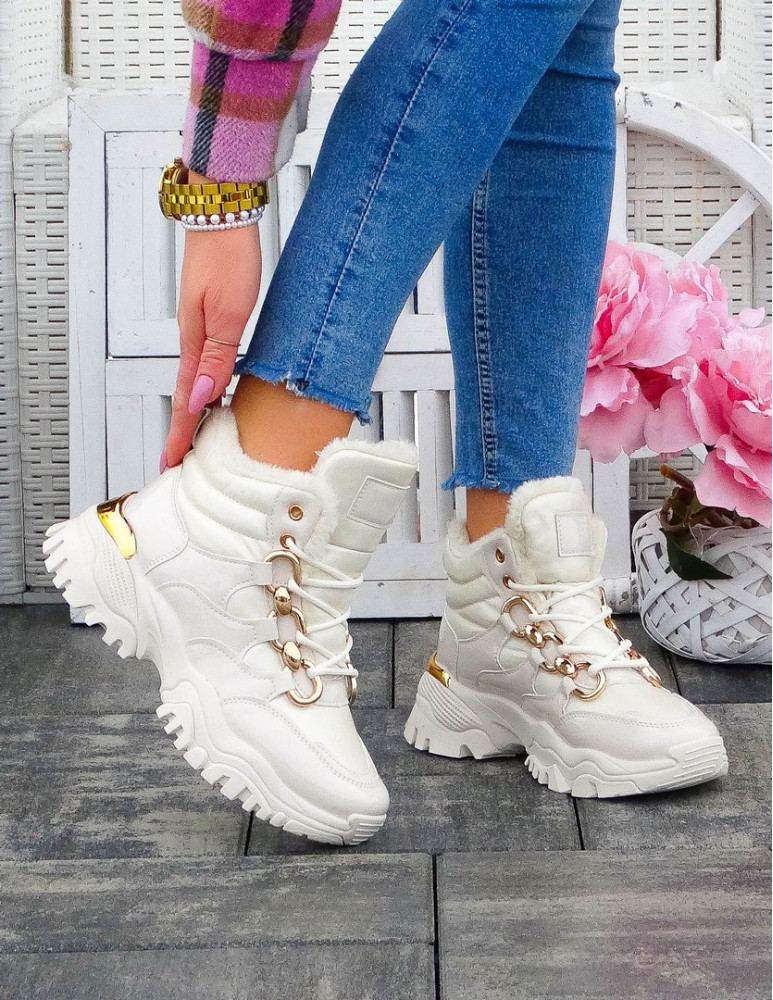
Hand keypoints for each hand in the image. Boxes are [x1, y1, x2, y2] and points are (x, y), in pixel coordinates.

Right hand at [162, 168, 262, 470]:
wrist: (224, 214)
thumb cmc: (230, 256)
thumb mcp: (230, 312)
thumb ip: (217, 357)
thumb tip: (200, 399)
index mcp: (196, 340)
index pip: (186, 398)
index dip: (181, 432)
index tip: (173, 461)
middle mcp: (194, 335)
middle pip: (186, 392)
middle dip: (183, 428)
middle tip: (177, 458)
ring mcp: (201, 324)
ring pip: (196, 378)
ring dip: (194, 409)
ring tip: (194, 435)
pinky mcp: (212, 314)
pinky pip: (207, 360)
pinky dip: (206, 383)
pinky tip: (213, 388)